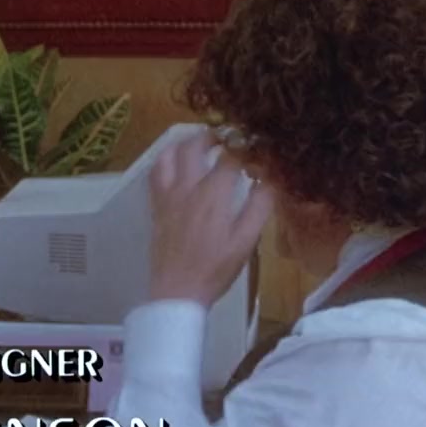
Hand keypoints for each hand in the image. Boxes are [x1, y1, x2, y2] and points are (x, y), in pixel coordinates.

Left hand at [148, 131, 273, 307]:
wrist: (177, 291)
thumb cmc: (216, 268)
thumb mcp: (246, 240)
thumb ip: (259, 205)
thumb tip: (270, 176)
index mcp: (213, 195)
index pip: (231, 156)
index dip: (246, 145)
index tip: (258, 144)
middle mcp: (187, 188)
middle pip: (195, 146)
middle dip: (213, 135)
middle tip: (227, 136)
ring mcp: (167, 196)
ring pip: (169, 155)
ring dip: (184, 143)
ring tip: (199, 143)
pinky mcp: (155, 207)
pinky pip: (155, 174)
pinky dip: (165, 161)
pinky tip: (175, 163)